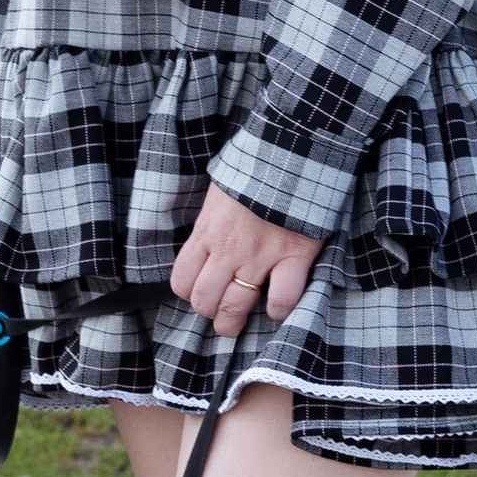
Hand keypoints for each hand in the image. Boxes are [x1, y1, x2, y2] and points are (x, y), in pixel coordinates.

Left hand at [168, 182, 320, 326]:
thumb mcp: (219, 194)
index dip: (189, 292)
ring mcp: (261, 255)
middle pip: (205, 300)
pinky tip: (276, 308)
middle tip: (219, 315)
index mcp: (206, 231)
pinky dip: (279, 310)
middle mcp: (228, 248)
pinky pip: (282, 299)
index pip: (182, 280)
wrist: (291, 152)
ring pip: (236, 305)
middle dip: (210, 312)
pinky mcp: (294, 256)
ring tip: (236, 325)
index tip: (201, 291)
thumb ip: (211, 223)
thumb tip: (206, 244)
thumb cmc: (254, 171)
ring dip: (233, 322)